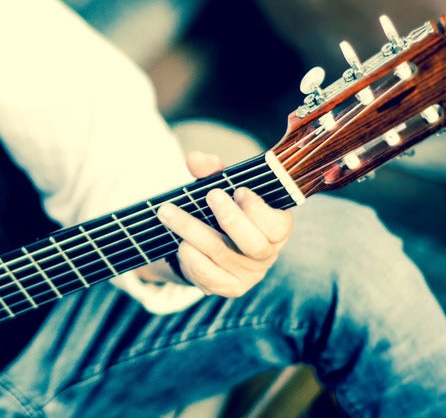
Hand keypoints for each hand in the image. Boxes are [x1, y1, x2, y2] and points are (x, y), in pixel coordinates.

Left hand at [155, 151, 292, 297]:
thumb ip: (213, 171)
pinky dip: (189, 255)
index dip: (259, 210)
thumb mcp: (222, 186)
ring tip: (167, 211)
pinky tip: (179, 240)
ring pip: (220, 254)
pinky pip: (206, 274)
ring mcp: (248, 274)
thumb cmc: (224, 209)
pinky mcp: (227, 287)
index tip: (239, 191)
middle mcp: (266, 254)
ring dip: (190, 229)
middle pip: (253, 244)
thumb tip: (196, 159)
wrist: (211, 243)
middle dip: (230, 218)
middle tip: (210, 195)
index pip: (277, 226)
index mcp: (276, 228)